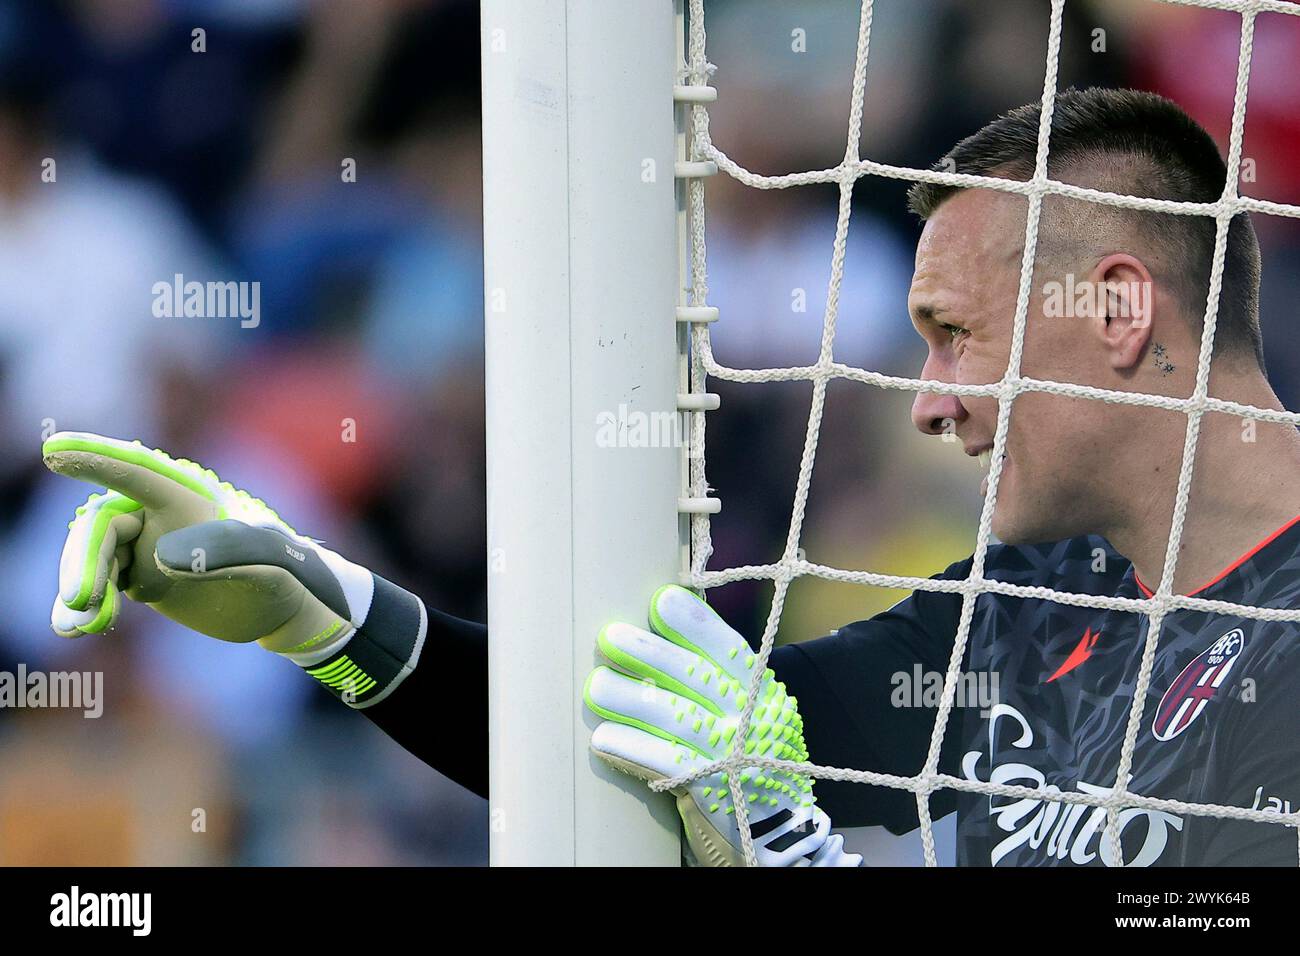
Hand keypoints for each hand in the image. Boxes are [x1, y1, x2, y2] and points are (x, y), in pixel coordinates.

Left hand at [584, 584, 861, 865]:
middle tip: (610, 636)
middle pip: (696, 677)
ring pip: (677, 717)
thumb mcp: (751, 713)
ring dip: (632, 699)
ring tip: (596, 685)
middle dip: (650, 653)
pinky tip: (604, 738)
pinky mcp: (715, 791)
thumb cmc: (754, 757)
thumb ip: (718, 681)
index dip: (694, 624)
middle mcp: (751, 719)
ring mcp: (734, 755)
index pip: (729, 649)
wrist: (783, 832)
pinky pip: (669, 763)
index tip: (660, 601)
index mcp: (761, 692)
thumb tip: (662, 636)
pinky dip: (635, 748)